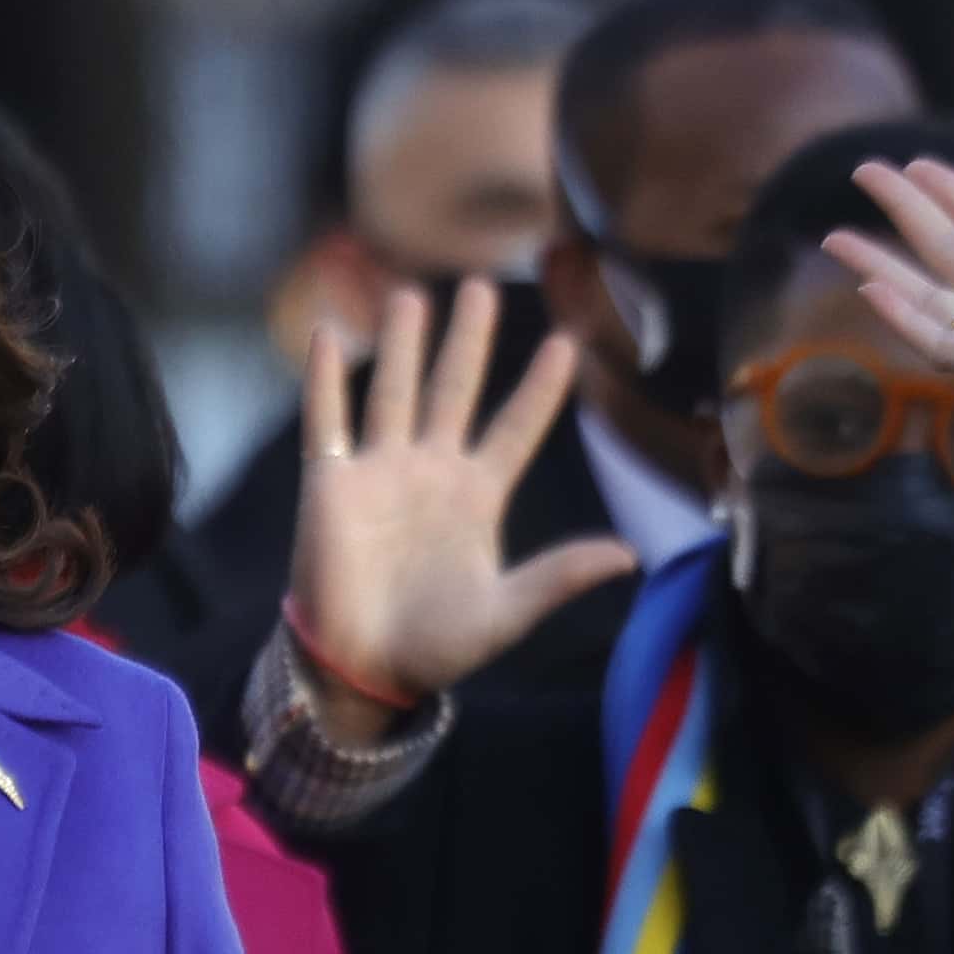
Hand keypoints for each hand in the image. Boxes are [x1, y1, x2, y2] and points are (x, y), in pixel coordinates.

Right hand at [283, 279, 623, 739]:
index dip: (540, 388)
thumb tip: (629, 556)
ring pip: (394, 392)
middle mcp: (432, 472)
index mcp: (479, 497)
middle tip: (483, 283)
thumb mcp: (508, 614)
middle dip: (469, 340)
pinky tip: (323, 334)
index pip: (517, 429)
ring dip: (403, 345)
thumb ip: (559, 577)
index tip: (567, 342)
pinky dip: (323, 380)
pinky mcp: (331, 485)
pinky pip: (327, 422)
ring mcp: (380, 473)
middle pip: (455, 390)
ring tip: (412, 292)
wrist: (363, 671)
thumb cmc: (437, 648)